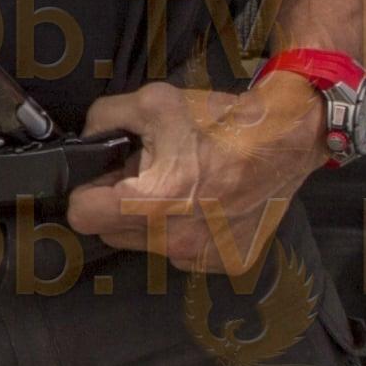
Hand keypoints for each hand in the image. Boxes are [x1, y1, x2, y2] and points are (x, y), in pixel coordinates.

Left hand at [63, 73, 321, 273]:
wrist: (284, 141)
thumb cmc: (220, 122)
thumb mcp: (152, 102)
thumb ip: (104, 119)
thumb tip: (87, 140)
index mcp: (151, 203)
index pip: (81, 216)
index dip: (85, 191)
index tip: (103, 178)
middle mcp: (174, 240)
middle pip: (111, 232)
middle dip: (118, 205)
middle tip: (143, 176)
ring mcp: (201, 257)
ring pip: (145, 244)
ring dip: (150, 221)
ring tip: (177, 186)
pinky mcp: (224, 264)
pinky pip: (181, 253)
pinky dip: (183, 231)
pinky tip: (203, 203)